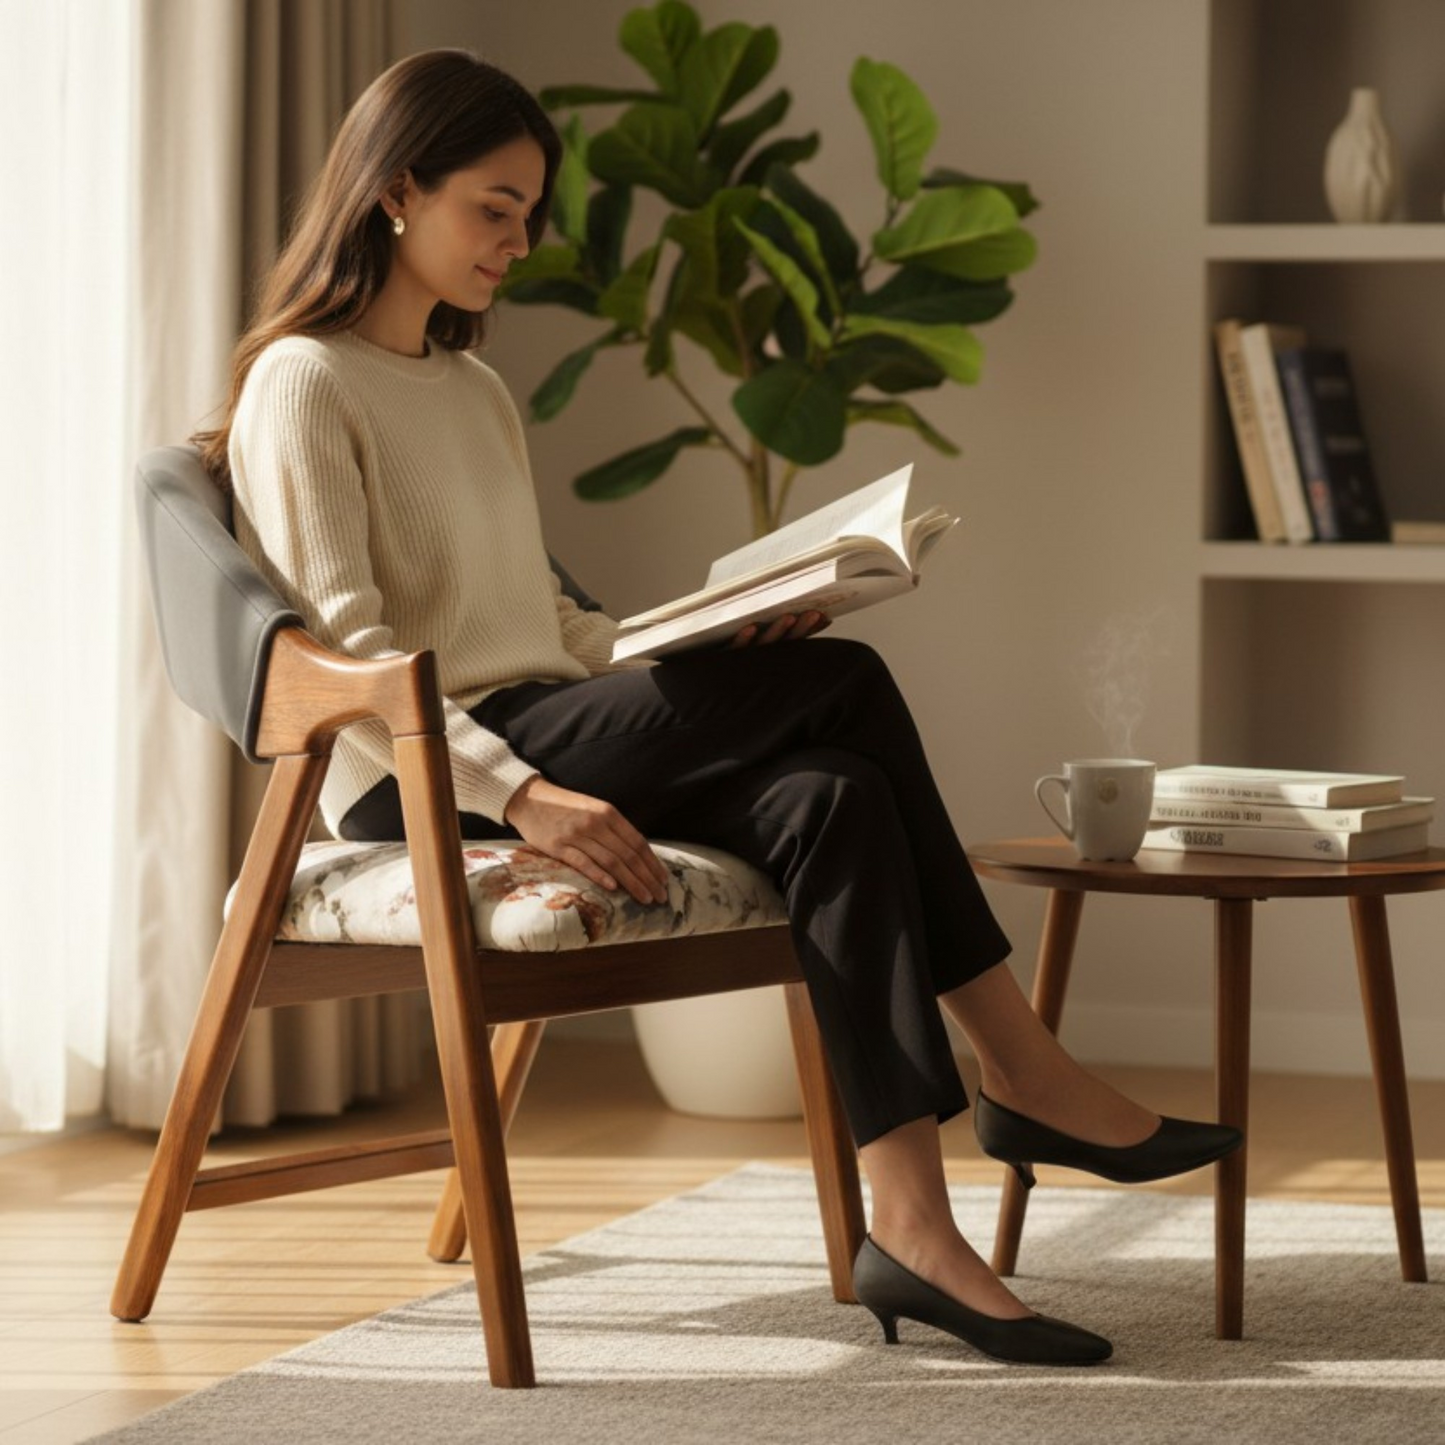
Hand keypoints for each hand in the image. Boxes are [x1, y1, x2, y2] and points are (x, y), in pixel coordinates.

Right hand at [503, 776, 669, 904]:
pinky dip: (600, 875)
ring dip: (632, 882)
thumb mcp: (595, 809)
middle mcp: (596, 823)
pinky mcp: (558, 846)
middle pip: (628, 855)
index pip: (637, 842)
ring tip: (645, 898)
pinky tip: (614, 888)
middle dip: (648, 878)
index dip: (653, 863)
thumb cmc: (566, 807)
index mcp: (608, 813)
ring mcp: (577, 835)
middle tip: (661, 896)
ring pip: (611, 862)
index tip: (663, 880)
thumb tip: (638, 854)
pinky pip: (583, 863)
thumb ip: (614, 829)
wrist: (529, 798)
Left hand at [726, 610, 830, 648]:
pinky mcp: (723, 655)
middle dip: (800, 627)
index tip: (827, 617)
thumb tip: (788, 603)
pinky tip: (750, 628)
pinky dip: (743, 638)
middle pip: (784, 640)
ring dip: (777, 630)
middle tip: (815, 612)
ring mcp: (743, 655)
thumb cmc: (728, 648)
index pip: (795, 639)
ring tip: (789, 616)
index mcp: (769, 650)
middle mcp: (759, 655)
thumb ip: (769, 623)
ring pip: (763, 643)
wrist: (697, 677)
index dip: (810, 629)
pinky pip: (734, 647)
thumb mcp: (750, 636)